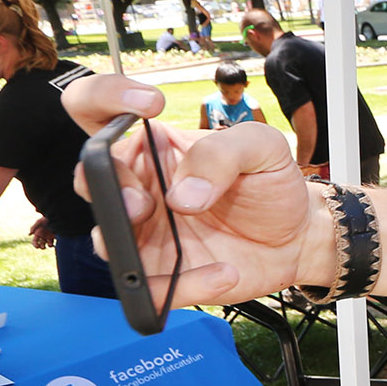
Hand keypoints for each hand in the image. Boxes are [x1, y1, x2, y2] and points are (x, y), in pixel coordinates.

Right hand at [28, 219, 55, 248]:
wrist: (54, 217)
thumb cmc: (45, 219)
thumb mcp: (39, 222)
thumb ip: (33, 227)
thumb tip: (29, 234)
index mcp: (38, 233)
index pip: (34, 241)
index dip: (35, 245)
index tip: (37, 247)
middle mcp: (43, 236)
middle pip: (41, 244)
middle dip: (41, 247)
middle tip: (43, 247)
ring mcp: (48, 237)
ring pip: (47, 245)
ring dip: (48, 246)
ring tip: (50, 245)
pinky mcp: (54, 237)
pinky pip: (53, 242)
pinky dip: (53, 245)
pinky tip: (54, 244)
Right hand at [63, 74, 334, 306]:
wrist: (297, 235)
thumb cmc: (269, 183)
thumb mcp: (261, 148)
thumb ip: (223, 154)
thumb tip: (181, 196)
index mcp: (151, 147)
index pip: (97, 108)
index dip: (102, 97)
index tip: (149, 105)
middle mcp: (137, 188)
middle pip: (88, 178)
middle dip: (102, 184)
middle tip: (143, 201)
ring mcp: (144, 234)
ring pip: (105, 240)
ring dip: (123, 242)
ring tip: (177, 236)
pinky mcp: (162, 275)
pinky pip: (152, 288)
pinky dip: (184, 286)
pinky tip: (225, 274)